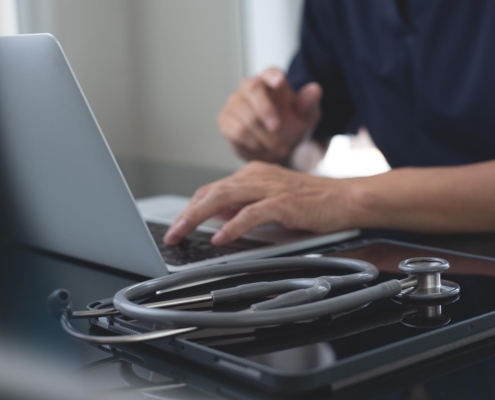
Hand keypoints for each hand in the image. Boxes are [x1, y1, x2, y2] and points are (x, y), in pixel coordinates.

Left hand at [164, 161, 358, 245]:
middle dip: (188, 213)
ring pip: (225, 198)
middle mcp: (258, 176)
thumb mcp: (272, 201)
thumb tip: (218, 217)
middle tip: (173, 232)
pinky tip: (220, 237)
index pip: (214, 189)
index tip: (179, 223)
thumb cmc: (313, 202)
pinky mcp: (284, 202)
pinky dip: (233, 226)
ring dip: (199, 217)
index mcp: (254, 174)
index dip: (193, 207)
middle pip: (212, 192)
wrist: (347, 198)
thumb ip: (245, 206)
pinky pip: (251, 213)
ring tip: (183, 233)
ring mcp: (270, 187)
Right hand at [217, 68, 322, 162]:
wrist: (275, 146)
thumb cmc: (291, 125)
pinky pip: (235, 131)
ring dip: (264, 137)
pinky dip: (252, 144)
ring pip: (245, 117)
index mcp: (271, 81)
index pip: (270, 72)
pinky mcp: (225, 120)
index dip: (273, 76)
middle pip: (252, 89)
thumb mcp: (306, 117)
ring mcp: (234, 103)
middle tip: (277, 127)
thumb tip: (315, 89)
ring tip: (280, 149)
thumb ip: (308, 103)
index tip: (280, 83)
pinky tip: (262, 150)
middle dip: (265, 109)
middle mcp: (249, 87)